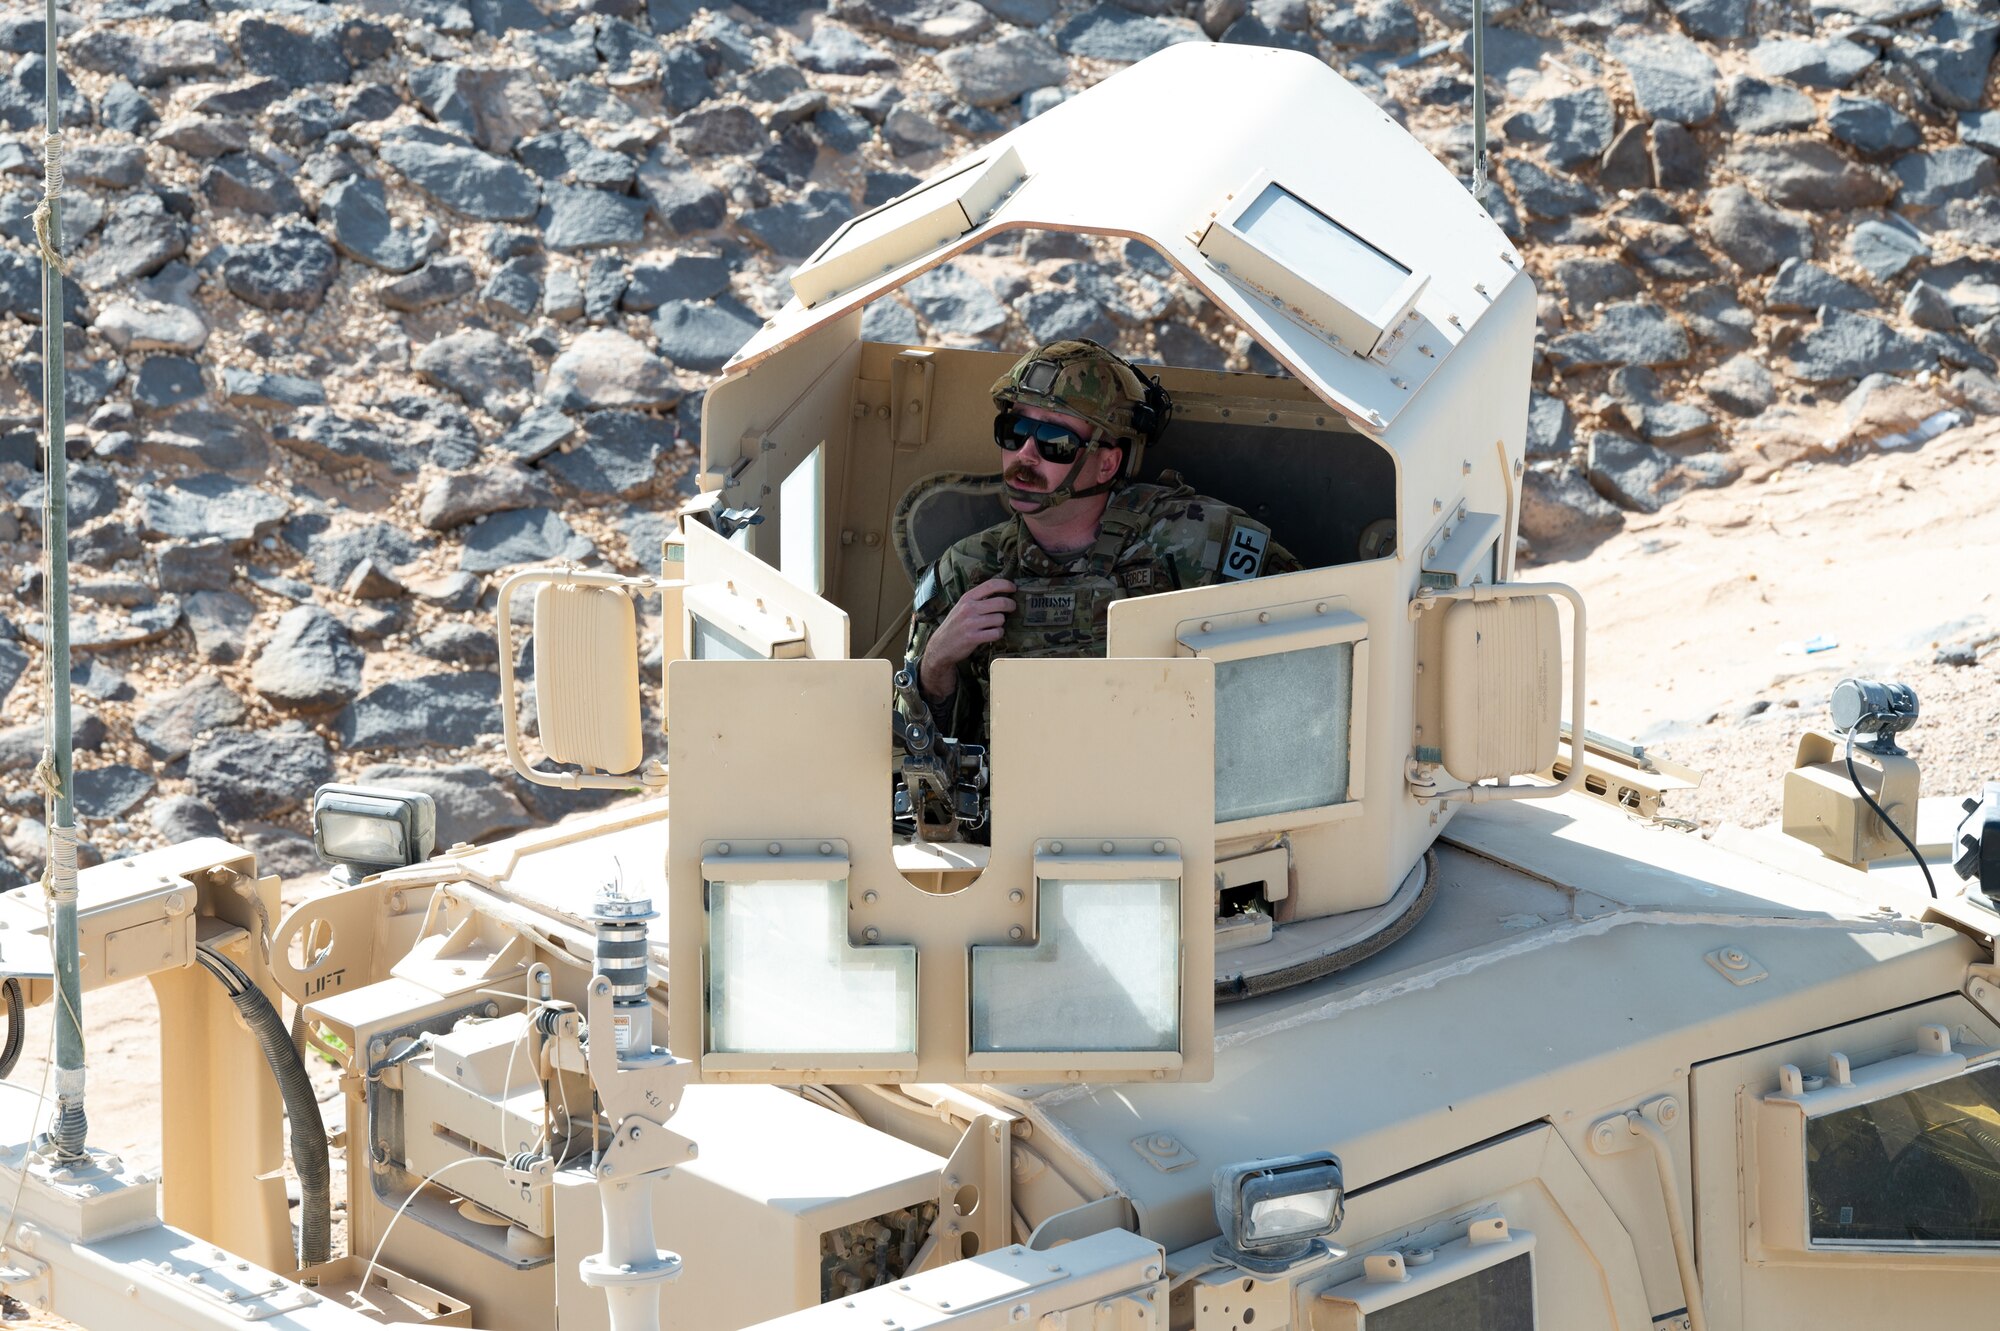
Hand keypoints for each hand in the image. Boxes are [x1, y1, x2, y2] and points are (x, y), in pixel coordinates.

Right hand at [919, 578, 1014, 699]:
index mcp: (967, 598)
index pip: (991, 585)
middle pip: (1001, 602)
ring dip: (1001, 623)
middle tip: (1012, 608)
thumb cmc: (955, 625)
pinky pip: (996, 633)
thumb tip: (1001, 591)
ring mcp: (971, 623)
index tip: (1013, 588)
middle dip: (1011, 605)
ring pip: (1000, 619)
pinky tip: (992, 634)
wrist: (940, 646)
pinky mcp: (973, 637)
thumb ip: (978, 599)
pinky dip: (998, 634)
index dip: (1006, 585)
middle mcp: (969, 608)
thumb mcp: (962, 606)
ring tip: (994, 625)